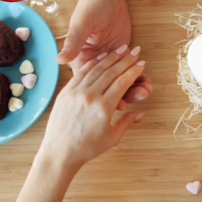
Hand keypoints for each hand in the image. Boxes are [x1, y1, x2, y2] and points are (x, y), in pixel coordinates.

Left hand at [40, 45, 146, 168]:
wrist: (59, 152)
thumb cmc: (88, 148)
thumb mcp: (112, 137)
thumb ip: (127, 121)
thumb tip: (141, 112)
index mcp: (104, 107)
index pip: (122, 82)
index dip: (133, 71)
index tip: (142, 63)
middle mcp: (90, 96)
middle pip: (111, 72)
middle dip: (125, 59)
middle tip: (135, 50)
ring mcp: (76, 92)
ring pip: (96, 69)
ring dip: (110, 57)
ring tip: (121, 49)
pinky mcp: (65, 92)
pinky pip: (81, 73)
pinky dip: (92, 63)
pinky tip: (101, 57)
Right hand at [55, 0, 151, 105]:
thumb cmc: (90, 7)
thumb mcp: (81, 24)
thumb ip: (73, 42)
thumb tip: (60, 59)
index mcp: (82, 62)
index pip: (93, 86)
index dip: (105, 97)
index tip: (120, 103)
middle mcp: (96, 66)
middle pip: (109, 88)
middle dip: (126, 94)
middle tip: (142, 94)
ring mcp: (111, 63)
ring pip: (121, 83)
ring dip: (135, 88)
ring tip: (147, 88)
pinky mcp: (123, 57)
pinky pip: (130, 73)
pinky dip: (139, 78)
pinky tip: (148, 80)